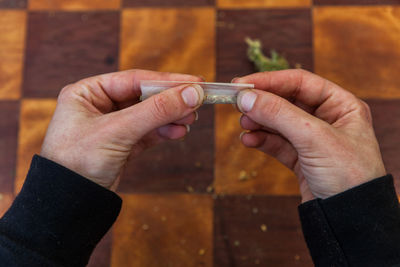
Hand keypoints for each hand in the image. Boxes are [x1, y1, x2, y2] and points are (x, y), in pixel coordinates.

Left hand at [41, 70, 203, 189]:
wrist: (69, 205)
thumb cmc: (78, 162)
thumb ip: (156, 110)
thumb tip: (192, 93)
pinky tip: (179, 132)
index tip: (195, 83)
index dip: (166, 81)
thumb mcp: (118, 131)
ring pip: (149, 115)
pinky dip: (164, 132)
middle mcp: (99, 106)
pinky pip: (148, 133)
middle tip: (197, 101)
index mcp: (88, 93)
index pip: (134, 80)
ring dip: (170, 116)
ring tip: (190, 120)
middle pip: (144, 96)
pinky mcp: (122, 145)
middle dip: (170, 100)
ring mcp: (111, 127)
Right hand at [234, 69, 385, 201]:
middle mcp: (327, 120)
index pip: (300, 83)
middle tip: (238, 104)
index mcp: (341, 106)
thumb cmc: (349, 176)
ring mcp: (313, 140)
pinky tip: (249, 141)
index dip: (270, 81)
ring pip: (278, 123)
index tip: (242, 85)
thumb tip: (247, 97)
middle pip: (286, 101)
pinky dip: (261, 140)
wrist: (351, 220)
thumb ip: (279, 114)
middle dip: (262, 103)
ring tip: (243, 125)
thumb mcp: (314, 138)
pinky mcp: (301, 159)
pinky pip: (276, 143)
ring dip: (259, 122)